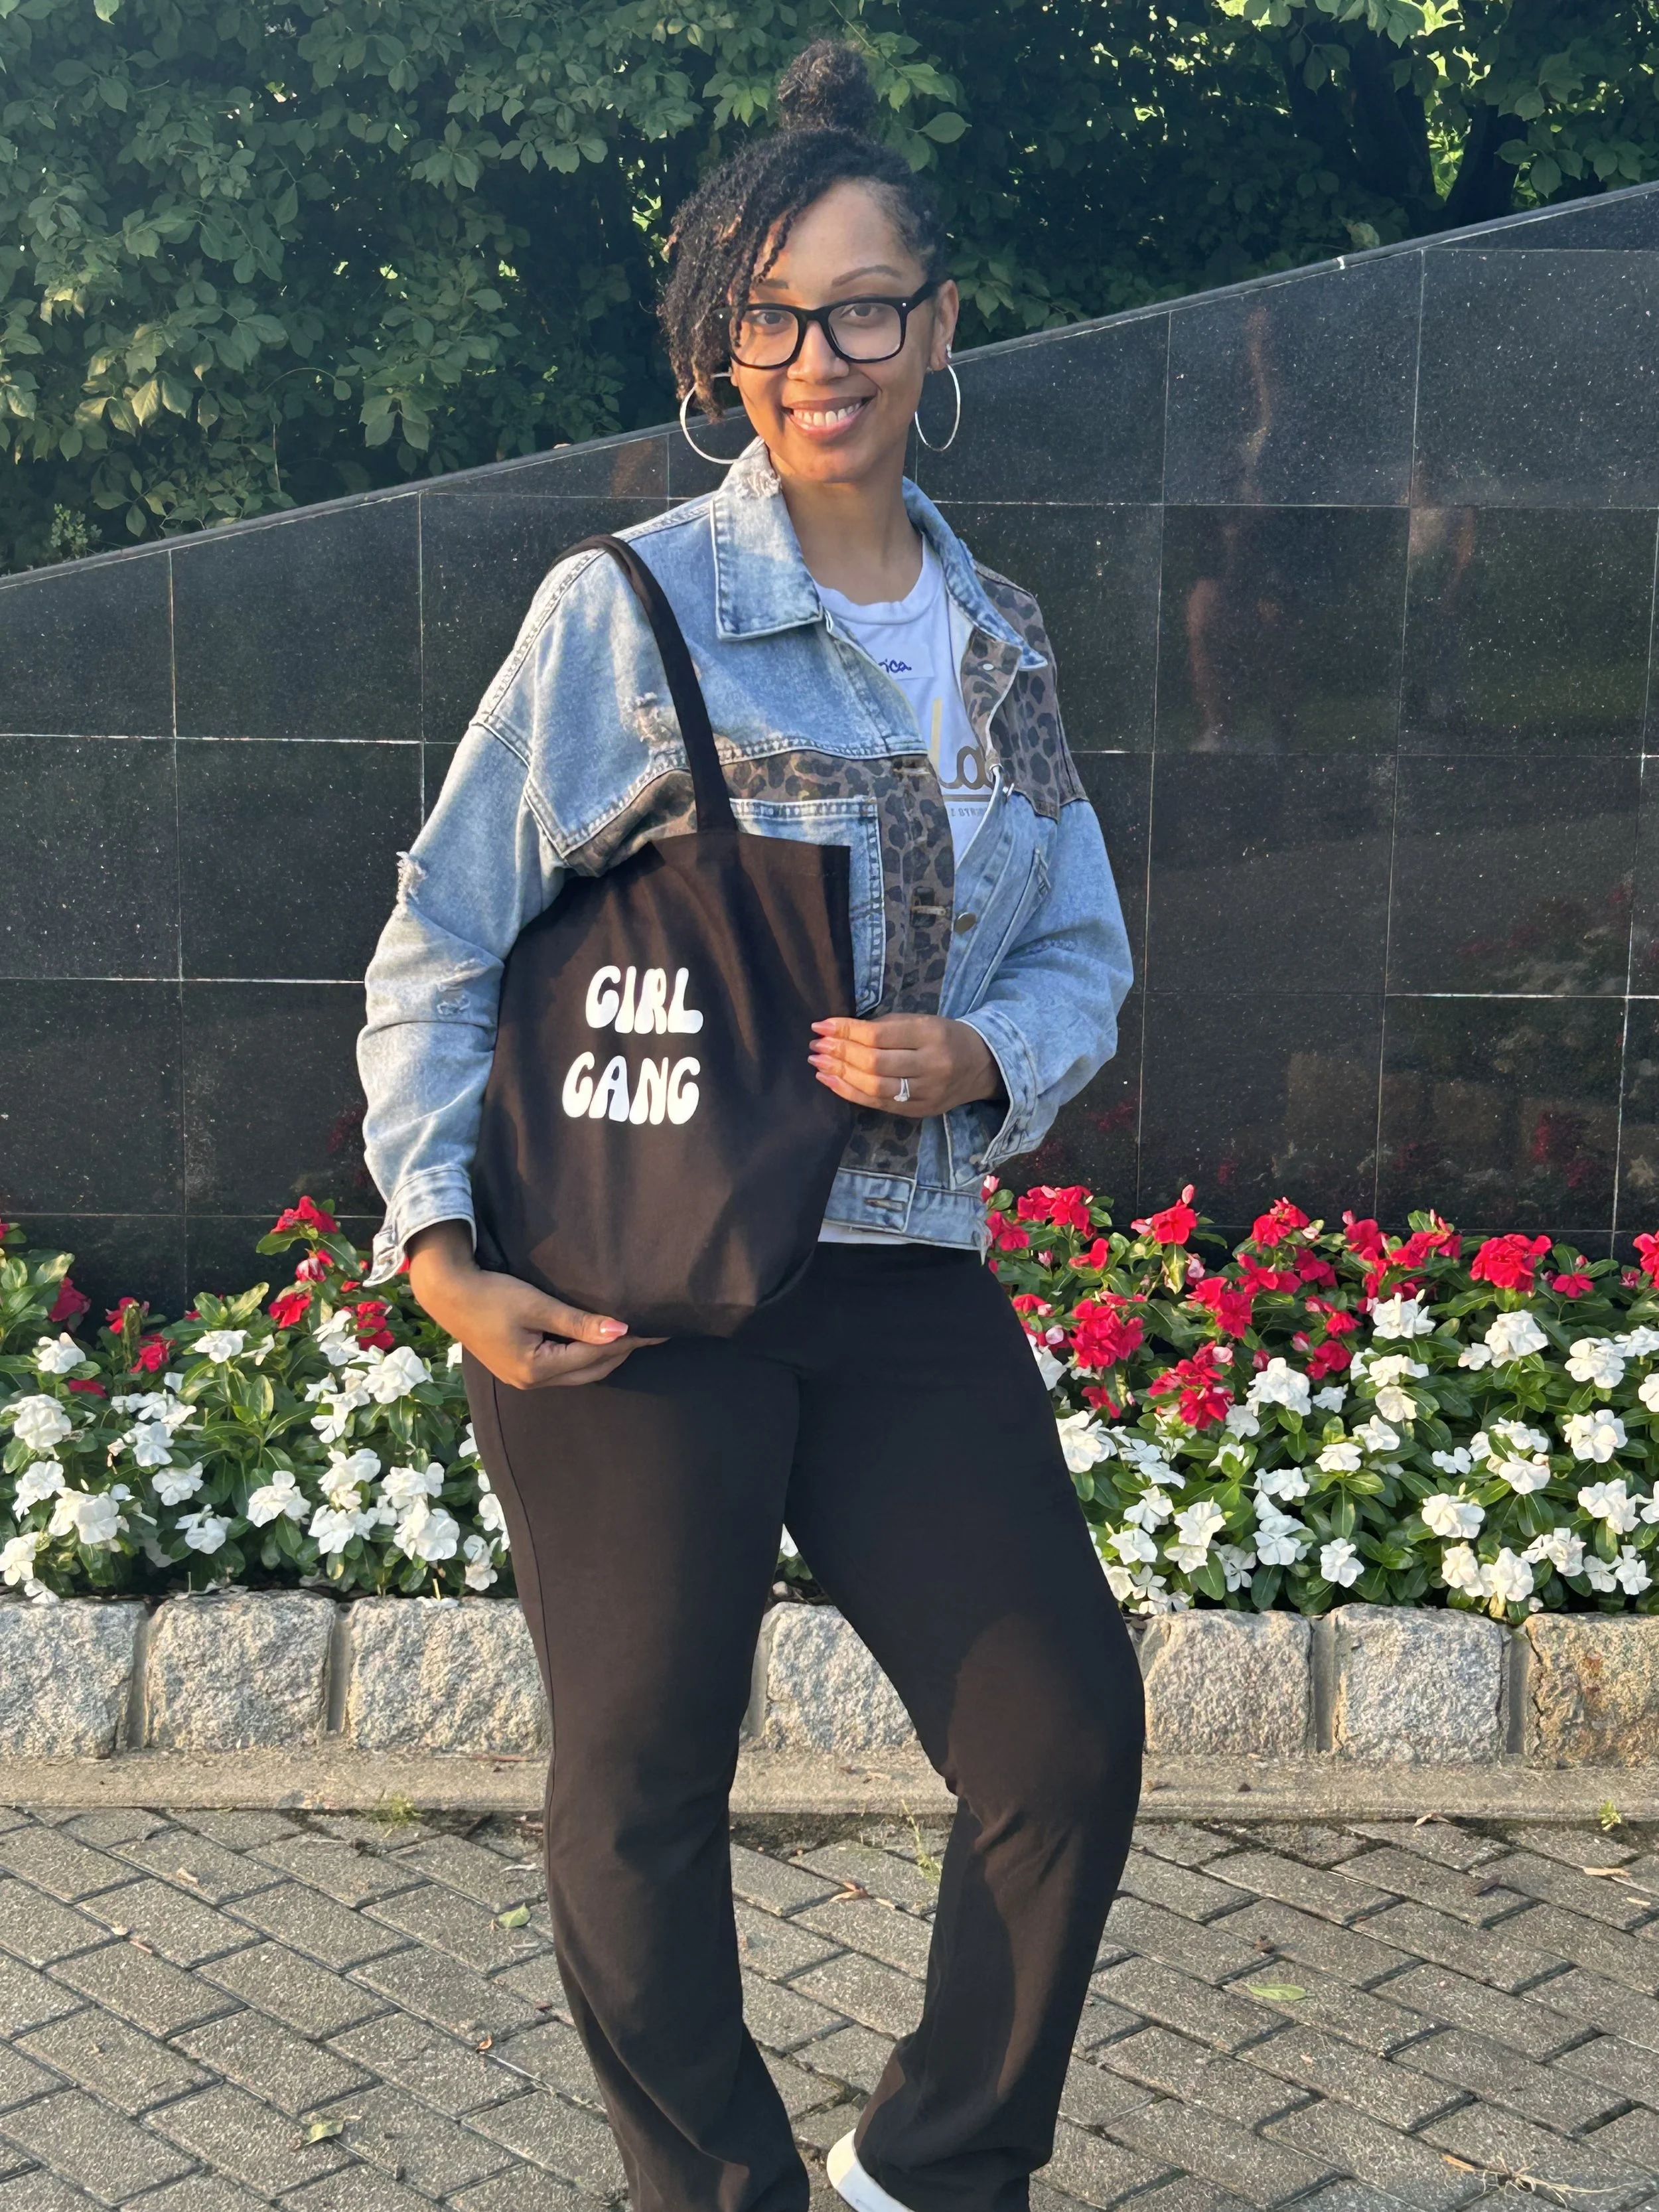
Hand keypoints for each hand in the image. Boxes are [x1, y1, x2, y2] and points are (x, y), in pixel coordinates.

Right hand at [407, 1222, 660, 1389]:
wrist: (448, 1293)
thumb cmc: (491, 1295)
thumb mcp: (537, 1305)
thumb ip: (579, 1321)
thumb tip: (621, 1330)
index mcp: (537, 1369)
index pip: (595, 1356)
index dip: (627, 1341)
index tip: (655, 1329)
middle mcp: (532, 1382)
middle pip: (591, 1372)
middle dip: (621, 1353)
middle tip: (650, 1333)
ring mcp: (523, 1379)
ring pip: (578, 1374)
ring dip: (603, 1357)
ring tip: (629, 1336)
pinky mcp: (518, 1368)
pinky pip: (562, 1369)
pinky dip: (583, 1356)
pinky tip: (594, 1340)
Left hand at [809, 1014, 1003, 1117]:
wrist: (982, 1065)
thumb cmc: (944, 1036)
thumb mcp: (921, 1020)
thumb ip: (885, 1026)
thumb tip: (838, 1031)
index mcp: (931, 1034)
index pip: (879, 1034)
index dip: (846, 1031)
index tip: (820, 1026)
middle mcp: (931, 1065)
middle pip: (875, 1063)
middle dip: (840, 1053)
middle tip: (816, 1046)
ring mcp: (927, 1092)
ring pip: (875, 1087)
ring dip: (840, 1075)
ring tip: (818, 1064)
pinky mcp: (920, 1111)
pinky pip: (879, 1104)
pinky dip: (851, 1093)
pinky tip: (831, 1082)